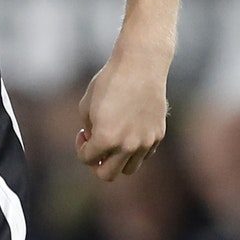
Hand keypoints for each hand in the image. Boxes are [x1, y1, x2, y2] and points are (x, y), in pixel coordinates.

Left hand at [75, 47, 168, 180]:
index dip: (81, 147)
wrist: (141, 64)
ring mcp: (145, 142)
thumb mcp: (86, 106)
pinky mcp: (158, 135)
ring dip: (117, 160)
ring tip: (114, 141)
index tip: (84, 132)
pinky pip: (144, 154)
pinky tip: (129, 130)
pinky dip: (134, 149)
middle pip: (108, 175)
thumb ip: (89, 131)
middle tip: (97, 147)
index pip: (87, 159)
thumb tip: (95, 144)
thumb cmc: (109, 81)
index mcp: (106, 139)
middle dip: (98, 164)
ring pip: (129, 169)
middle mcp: (127, 145)